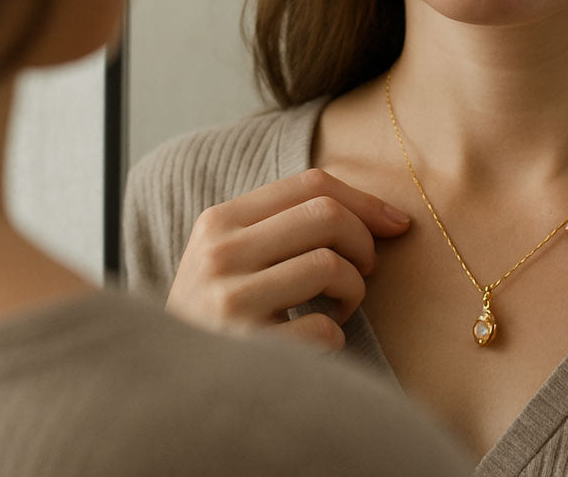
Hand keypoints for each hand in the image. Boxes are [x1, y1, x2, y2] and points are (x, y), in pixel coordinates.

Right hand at [167, 168, 409, 350]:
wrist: (171, 383)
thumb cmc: (221, 312)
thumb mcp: (234, 255)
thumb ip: (287, 224)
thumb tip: (387, 217)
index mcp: (220, 220)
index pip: (309, 183)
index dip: (364, 200)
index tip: (396, 223)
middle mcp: (219, 254)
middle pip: (326, 215)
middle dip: (363, 242)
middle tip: (363, 270)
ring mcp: (228, 301)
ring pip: (328, 265)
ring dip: (353, 289)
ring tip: (339, 307)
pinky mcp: (244, 349)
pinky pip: (322, 329)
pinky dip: (335, 336)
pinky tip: (317, 342)